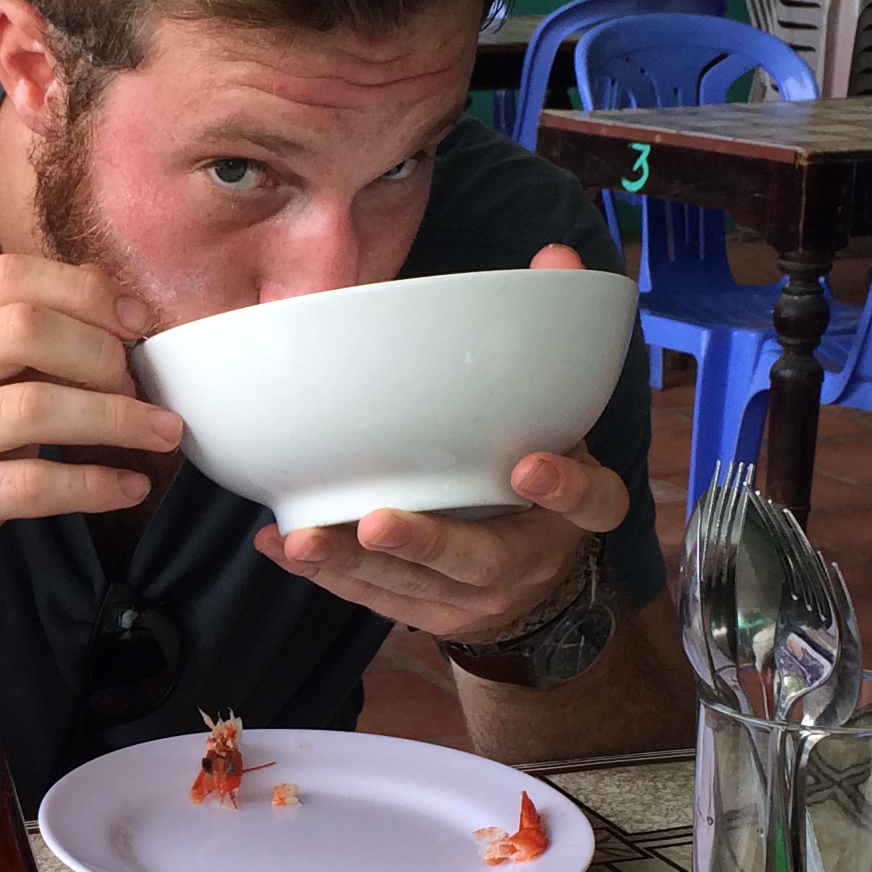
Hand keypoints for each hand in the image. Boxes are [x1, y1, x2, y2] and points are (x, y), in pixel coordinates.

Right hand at [0, 254, 184, 530]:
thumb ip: (29, 336)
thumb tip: (113, 297)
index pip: (5, 277)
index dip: (82, 292)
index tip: (136, 323)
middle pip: (21, 330)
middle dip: (99, 353)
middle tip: (139, 385)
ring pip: (30, 409)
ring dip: (113, 419)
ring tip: (163, 433)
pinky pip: (28, 486)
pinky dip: (92, 485)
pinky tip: (130, 486)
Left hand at [250, 241, 628, 638]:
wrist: (535, 582)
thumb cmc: (535, 474)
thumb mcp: (560, 421)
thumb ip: (554, 346)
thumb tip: (555, 258)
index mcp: (573, 511)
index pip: (588, 503)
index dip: (565, 489)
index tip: (530, 466)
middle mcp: (528, 559)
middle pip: (481, 558)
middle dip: (428, 541)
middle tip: (379, 520)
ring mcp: (474, 596)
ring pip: (414, 586)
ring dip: (355, 562)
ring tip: (304, 539)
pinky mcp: (427, 613)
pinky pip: (375, 598)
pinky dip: (329, 575)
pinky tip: (283, 547)